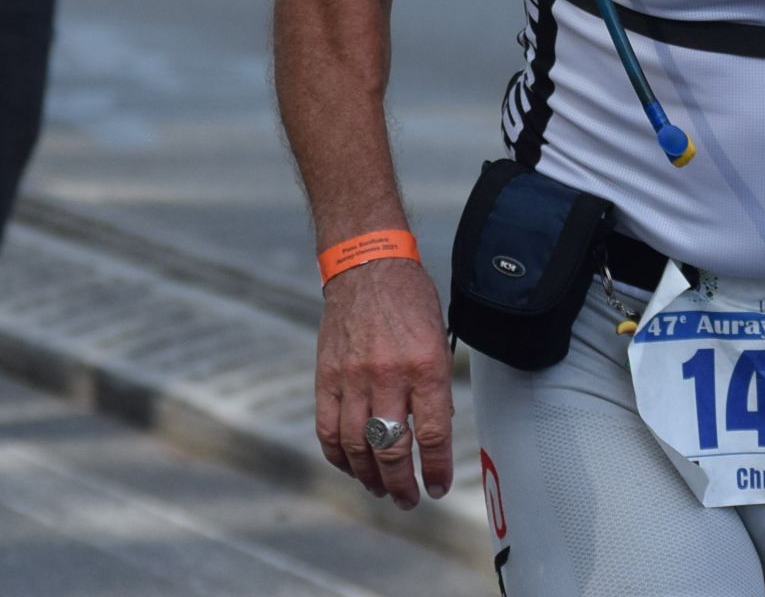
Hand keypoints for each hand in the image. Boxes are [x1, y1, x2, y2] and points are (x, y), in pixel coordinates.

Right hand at [311, 257, 453, 508]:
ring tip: (380, 489)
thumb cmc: (408, 299)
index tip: (438, 488)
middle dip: (402, 484)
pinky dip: (338, 456)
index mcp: (425, 365)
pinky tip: (351, 466)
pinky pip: (328, 429)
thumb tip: (434, 432)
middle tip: (408, 500)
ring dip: (369, 477)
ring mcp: (352, 378)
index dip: (436, 470)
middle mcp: (388, 375)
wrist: (367, 264)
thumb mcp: (438, 338)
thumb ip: (435, 385)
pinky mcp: (326, 377)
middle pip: (392, 449)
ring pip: (357, 446)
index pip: (433, 435)